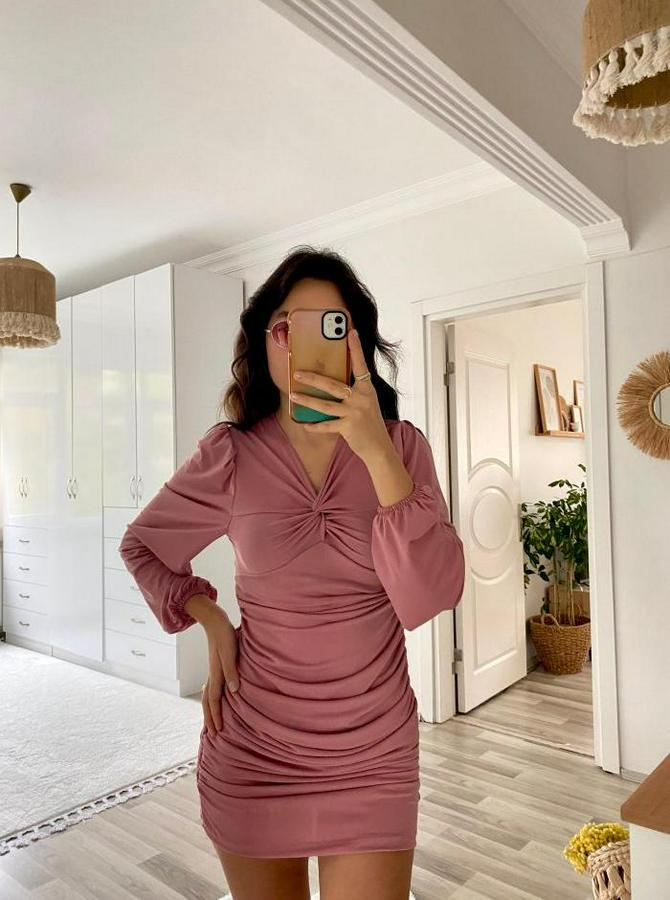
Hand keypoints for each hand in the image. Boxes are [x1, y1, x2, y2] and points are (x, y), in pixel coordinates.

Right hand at [201, 612, 239, 736]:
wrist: (215, 621)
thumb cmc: (225, 635)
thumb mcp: (230, 652)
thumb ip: (231, 671)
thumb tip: (234, 691)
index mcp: (216, 674)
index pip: (215, 701)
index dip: (216, 716)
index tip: (217, 731)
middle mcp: (212, 675)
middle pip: (208, 702)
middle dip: (209, 718)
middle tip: (212, 734)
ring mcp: (213, 671)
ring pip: (208, 696)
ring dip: (209, 710)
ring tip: (211, 721)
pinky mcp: (216, 666)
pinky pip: (212, 688)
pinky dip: (212, 699)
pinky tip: (217, 699)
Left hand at [289, 328, 393, 459]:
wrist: (379, 446)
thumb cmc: (370, 422)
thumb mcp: (367, 402)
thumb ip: (354, 391)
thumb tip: (333, 381)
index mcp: (367, 388)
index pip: (360, 365)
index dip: (356, 349)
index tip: (351, 332)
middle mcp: (361, 398)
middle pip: (333, 385)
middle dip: (313, 379)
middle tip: (297, 373)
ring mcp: (354, 413)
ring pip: (325, 406)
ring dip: (307, 401)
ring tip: (293, 395)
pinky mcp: (348, 427)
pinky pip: (327, 425)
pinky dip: (315, 427)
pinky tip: (305, 424)